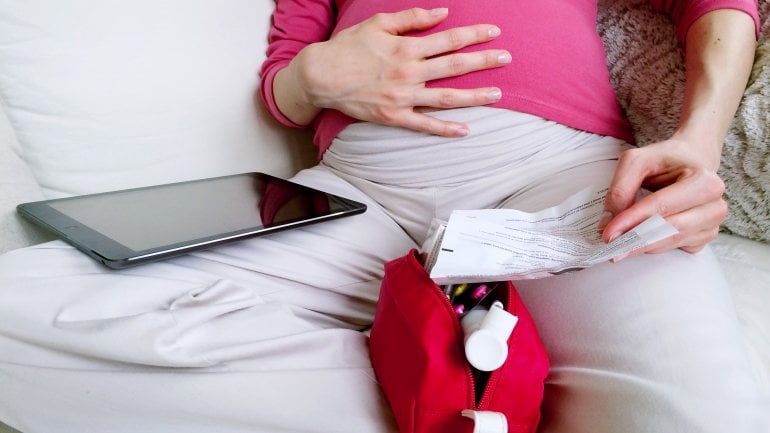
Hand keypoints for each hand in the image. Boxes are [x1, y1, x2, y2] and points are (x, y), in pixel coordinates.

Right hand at [278, 7, 510, 135]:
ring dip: (475, 96)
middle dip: (484, 61)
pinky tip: (465, 130)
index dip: (475, 35)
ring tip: (497, 94)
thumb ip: (413, 18)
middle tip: (507, 59)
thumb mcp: (379, 23)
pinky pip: (424, 125)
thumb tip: (443, 14)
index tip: (494, 31)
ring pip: (447, 97)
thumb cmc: (348, 47)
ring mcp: (403, 97)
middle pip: (455, 66)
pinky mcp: (394, 116)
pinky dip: (445, 129)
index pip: (450, 39)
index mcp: (407, 47)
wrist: (321, 76)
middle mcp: (409, 72)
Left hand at [598, 136, 726, 257]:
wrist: (692, 160)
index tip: (609, 234)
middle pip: (669, 229)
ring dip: (642, 246)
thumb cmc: (665, 159)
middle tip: (609, 247)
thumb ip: (621, 188)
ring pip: (671, 242)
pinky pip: (676, 249)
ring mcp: (712, 224)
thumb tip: (608, 222)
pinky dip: (653, 247)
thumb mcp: (637, 161)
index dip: (633, 221)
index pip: (662, 206)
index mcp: (704, 181)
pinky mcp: (704, 237)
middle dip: (636, 239)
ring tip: (618, 247)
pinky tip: (638, 243)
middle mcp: (715, 205)